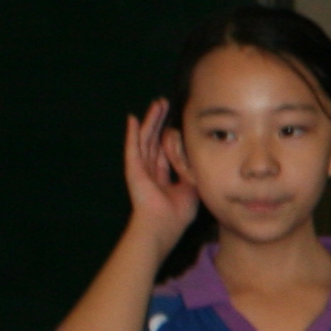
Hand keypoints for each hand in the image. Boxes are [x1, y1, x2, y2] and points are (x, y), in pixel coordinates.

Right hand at [121, 102, 198, 243]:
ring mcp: (140, 169)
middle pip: (154, 140)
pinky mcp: (134, 169)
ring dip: (151, 121)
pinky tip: (133, 119)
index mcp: (162, 177)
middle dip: (160, 122)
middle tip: (166, 104)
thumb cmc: (177, 214)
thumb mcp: (191, 188)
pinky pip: (133, 147)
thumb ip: (190, 173)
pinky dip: (132, 133)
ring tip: (157, 104)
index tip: (176, 121)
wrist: (163, 227)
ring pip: (146, 139)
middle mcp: (149, 171)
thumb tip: (198, 161)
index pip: (164, 151)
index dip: (169, 136)